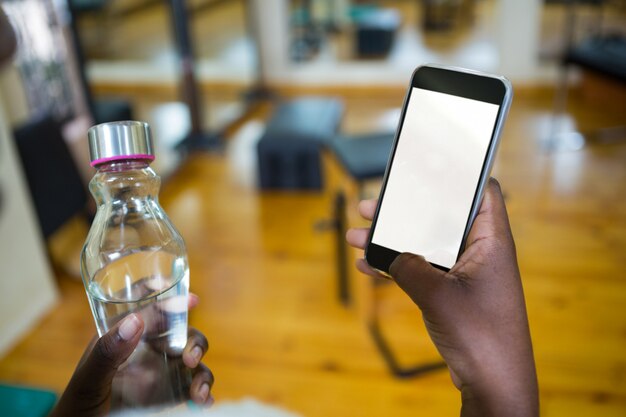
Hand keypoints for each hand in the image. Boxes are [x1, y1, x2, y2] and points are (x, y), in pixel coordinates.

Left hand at [50, 294, 213, 416]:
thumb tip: (136, 320)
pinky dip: (203, 391)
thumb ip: (107, 352)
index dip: (168, 292)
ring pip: (191, 356)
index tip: (189, 299)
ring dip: (201, 369)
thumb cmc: (77, 406)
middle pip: (180, 329)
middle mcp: (146, 347)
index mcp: (123, 334)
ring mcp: (159, 370)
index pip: (146, 301)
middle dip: (193, 340)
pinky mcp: (168, 393)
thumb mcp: (87, 380)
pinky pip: (192, 385)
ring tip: (197, 390)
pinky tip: (202, 401)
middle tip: (189, 358)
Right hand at [346, 179, 537, 416]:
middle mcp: (479, 251)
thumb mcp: (437, 295)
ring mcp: (465, 272)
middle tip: (372, 206)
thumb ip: (408, 266)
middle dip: (403, 211)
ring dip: (391, 240)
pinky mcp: (453, 291)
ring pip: (424, 244)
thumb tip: (389, 252)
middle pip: (439, 216)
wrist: (493, 382)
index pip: (481, 190)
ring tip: (357, 236)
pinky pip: (420, 269)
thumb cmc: (482, 336)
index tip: (426, 164)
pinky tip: (368, 266)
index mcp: (491, 241)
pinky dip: (395, 266)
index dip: (457, 173)